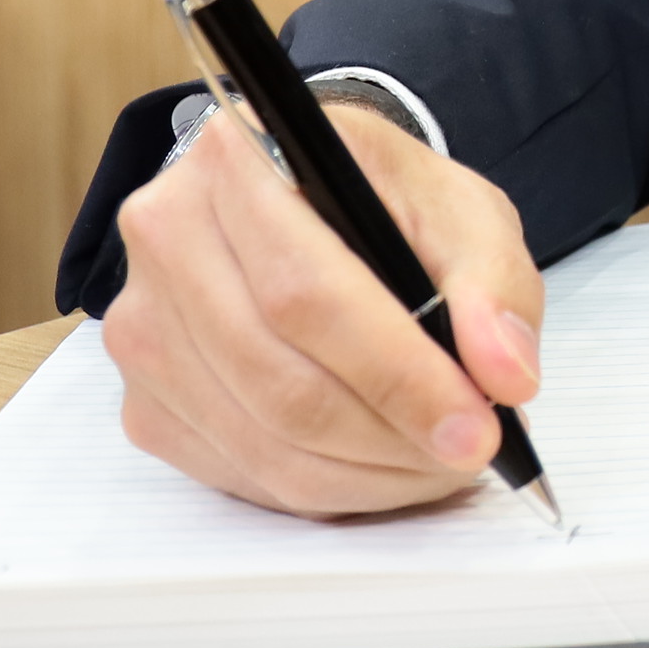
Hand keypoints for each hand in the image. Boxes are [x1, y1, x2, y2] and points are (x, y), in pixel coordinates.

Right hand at [102, 105, 545, 516]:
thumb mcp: (461, 209)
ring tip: (440, 460)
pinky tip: (379, 464)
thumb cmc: (382, 200)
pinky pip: (238, 473)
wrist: (310, 200)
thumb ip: (493, 283)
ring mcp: (143, 325)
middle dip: (392, 437)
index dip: (398, 375)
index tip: (477, 425)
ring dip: (367, 475)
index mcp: (237, 159)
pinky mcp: (145, 398)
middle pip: (279, 380)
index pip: (309, 295)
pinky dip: (325, 487)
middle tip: (472, 452)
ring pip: (261, 440)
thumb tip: (505, 374)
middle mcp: (167, 238)